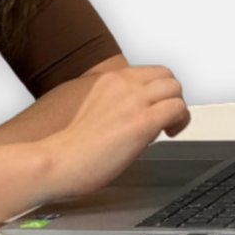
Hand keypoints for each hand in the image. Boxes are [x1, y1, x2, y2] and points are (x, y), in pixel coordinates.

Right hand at [39, 65, 189, 197]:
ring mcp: (133, 101)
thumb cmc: (66, 147)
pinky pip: (177, 108)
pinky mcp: (142, 122)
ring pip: (175, 88)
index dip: (156, 91)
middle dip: (170, 96)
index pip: (148, 73)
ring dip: (177, 108)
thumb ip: (111, 103)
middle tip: (165, 118)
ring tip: (168, 127)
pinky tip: (169, 134)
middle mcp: (122, 84)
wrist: (55, 161)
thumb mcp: (88, 109)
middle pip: (166, 76)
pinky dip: (180, 120)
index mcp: (108, 80)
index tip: (153, 108)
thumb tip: (132, 114)